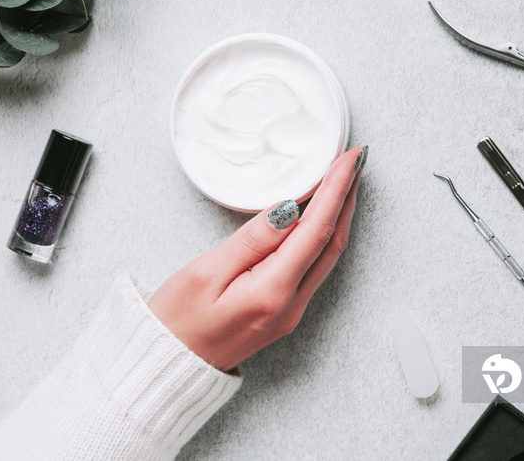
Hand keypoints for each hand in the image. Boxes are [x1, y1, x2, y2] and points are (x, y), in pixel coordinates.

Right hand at [148, 145, 367, 371]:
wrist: (168, 366)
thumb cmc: (177, 321)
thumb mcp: (206, 272)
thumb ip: (253, 239)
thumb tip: (290, 209)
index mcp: (272, 292)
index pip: (316, 230)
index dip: (336, 189)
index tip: (350, 158)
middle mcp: (291, 305)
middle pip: (332, 241)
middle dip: (347, 196)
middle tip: (356, 159)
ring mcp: (291, 310)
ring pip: (327, 254)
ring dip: (339, 214)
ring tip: (345, 179)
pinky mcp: (284, 310)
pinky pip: (314, 265)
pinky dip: (324, 233)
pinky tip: (322, 215)